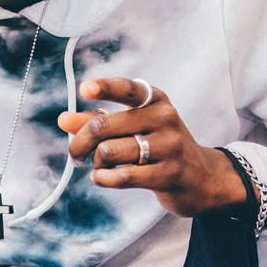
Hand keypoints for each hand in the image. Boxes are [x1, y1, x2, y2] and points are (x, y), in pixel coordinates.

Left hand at [57, 77, 253, 218]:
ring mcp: (169, 146)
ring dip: (95, 163)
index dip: (104, 87)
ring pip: (109, 151)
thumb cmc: (160, 148)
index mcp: (155, 100)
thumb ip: (99, 121)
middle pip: (103, 126)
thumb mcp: (134, 127)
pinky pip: (122, 176)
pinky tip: (104, 178)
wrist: (203, 179)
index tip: (84, 89)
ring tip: (100, 167)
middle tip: (75, 154)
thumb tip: (64, 120)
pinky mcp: (168, 174)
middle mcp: (164, 118)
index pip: (127, 88)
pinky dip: (104, 179)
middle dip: (80, 143)